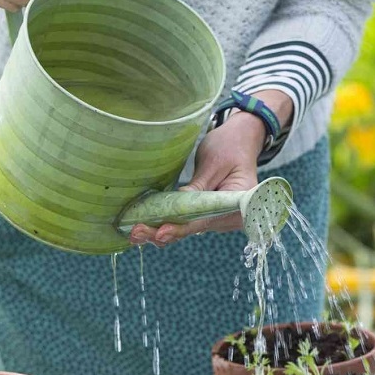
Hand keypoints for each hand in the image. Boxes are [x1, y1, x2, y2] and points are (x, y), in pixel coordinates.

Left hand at [129, 91, 293, 246]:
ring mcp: (218, 218)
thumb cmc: (230, 147)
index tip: (161, 232)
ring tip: (135, 232)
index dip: (181, 227)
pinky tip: (146, 227)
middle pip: (194, 228)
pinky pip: (187, 222)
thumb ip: (196, 188)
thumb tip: (175, 207)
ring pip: (188, 228)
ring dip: (161, 231)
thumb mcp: (213, 163)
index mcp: (239, 205)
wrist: (240, 141)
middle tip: (136, 232)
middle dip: (165, 232)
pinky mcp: (207, 214)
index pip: (205, 220)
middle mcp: (230, 218)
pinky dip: (168, 223)